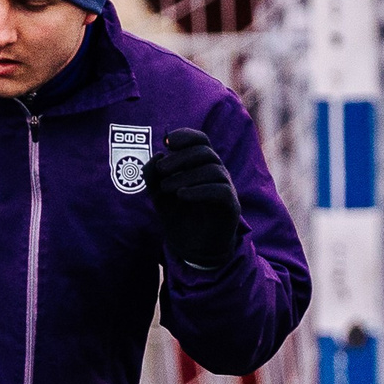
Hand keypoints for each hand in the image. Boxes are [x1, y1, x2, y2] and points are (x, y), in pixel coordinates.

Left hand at [142, 128, 241, 269]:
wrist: (191, 247)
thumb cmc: (177, 216)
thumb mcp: (157, 195)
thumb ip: (152, 175)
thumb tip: (157, 155)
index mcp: (201, 165)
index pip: (200, 140)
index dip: (186, 135)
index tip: (167, 141)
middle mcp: (216, 171)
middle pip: (205, 152)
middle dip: (181, 158)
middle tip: (161, 169)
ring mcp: (226, 188)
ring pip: (213, 170)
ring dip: (187, 176)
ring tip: (167, 188)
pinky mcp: (231, 206)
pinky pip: (221, 191)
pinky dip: (200, 190)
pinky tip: (182, 195)